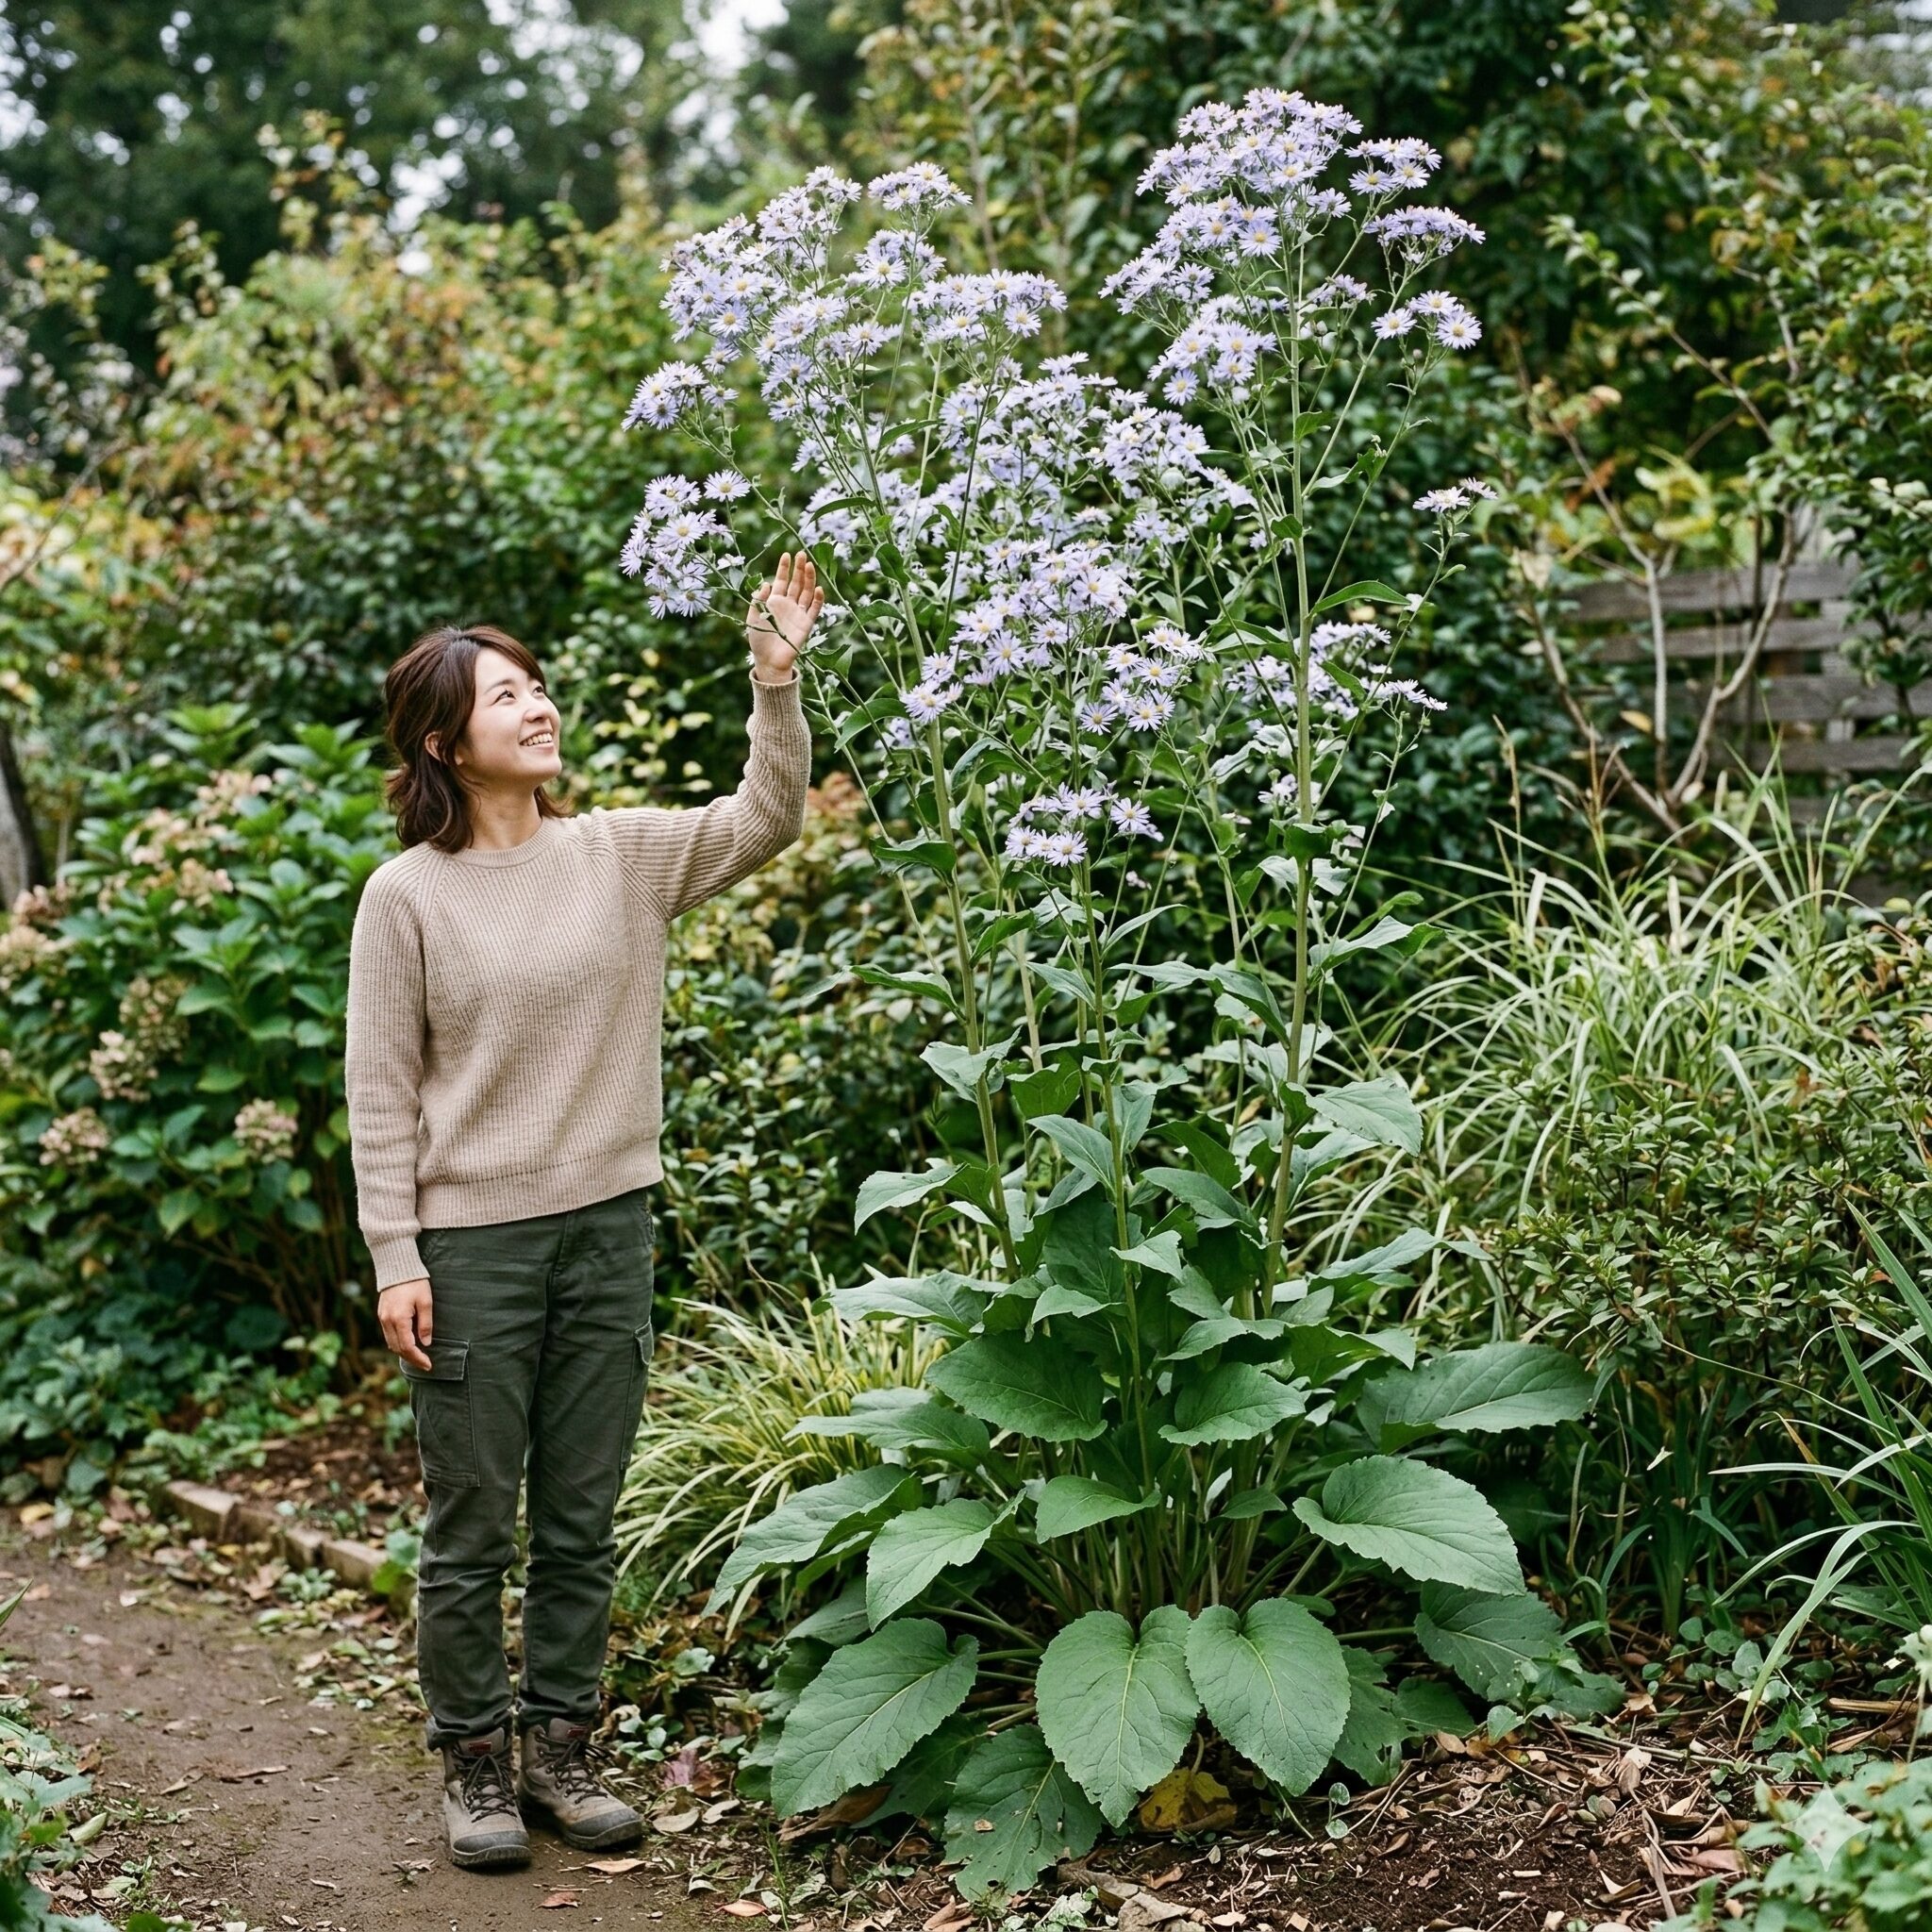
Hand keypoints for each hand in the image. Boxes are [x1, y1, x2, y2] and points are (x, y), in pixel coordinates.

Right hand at [378, 1278, 433, 1372]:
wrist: (397, 1267)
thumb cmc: (415, 1283)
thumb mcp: (426, 1302)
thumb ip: (425, 1324)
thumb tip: (426, 1343)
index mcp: (399, 1319)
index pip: (407, 1347)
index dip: (418, 1358)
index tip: (429, 1364)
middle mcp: (387, 1321)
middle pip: (397, 1348)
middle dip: (411, 1358)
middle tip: (425, 1364)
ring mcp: (382, 1318)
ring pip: (391, 1343)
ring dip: (404, 1352)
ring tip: (418, 1356)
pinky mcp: (382, 1315)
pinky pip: (388, 1335)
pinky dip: (398, 1343)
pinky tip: (408, 1343)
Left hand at [746, 551, 823, 681]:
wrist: (769, 660)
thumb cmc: (758, 640)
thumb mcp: (752, 617)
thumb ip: (758, 600)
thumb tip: (766, 584)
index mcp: (775, 601)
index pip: (782, 580)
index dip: (784, 568)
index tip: (787, 554)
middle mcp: (788, 605)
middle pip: (796, 583)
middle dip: (799, 569)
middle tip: (802, 554)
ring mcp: (798, 613)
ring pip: (806, 592)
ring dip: (809, 579)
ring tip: (810, 565)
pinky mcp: (806, 624)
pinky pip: (814, 609)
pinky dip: (817, 599)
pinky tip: (818, 588)